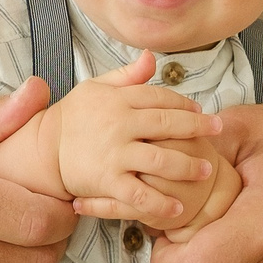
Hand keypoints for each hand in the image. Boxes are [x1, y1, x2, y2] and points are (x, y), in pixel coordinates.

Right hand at [48, 53, 222, 224]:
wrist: (44, 149)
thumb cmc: (74, 117)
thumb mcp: (96, 88)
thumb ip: (127, 76)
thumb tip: (152, 56)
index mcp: (118, 100)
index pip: (159, 98)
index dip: (183, 103)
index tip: (200, 110)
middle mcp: (118, 125)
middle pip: (166, 124)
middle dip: (197, 128)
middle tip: (218, 130)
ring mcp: (114, 154)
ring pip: (160, 159)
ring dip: (187, 165)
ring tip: (207, 169)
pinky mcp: (107, 181)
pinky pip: (140, 193)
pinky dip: (161, 202)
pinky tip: (179, 207)